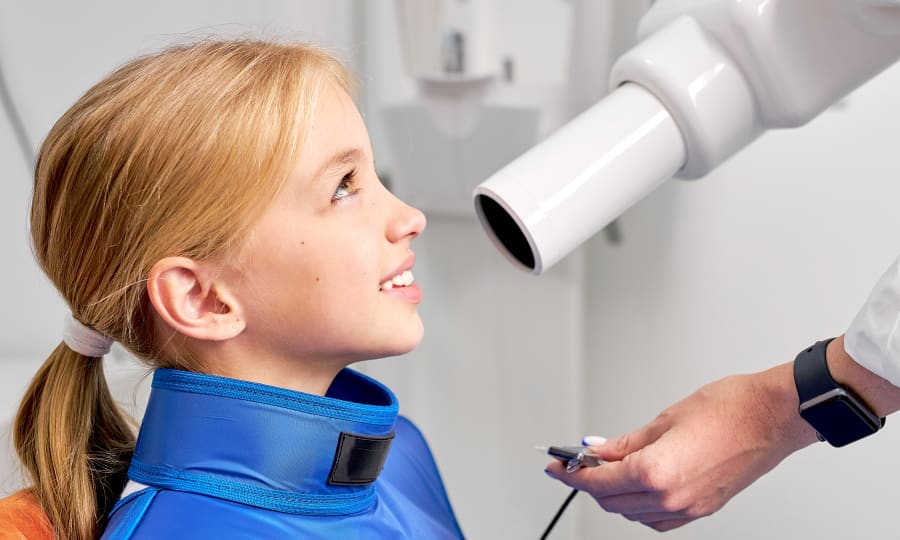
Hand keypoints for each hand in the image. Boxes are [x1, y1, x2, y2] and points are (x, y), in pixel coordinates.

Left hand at [545, 365, 818, 530]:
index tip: (556, 466)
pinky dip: (638, 507)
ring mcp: (689, 508)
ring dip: (613, 496)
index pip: (598, 481)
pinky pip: (658, 519)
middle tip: (576, 464)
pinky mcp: (703, 509)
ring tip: (604, 470)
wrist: (774, 416)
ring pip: (633, 514)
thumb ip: (626, 442)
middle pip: (612, 502)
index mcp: (657, 472)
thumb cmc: (730, 408)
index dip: (571, 474)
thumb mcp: (664, 420)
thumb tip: (598, 451)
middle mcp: (671, 497)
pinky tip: (634, 487)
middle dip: (589, 483)